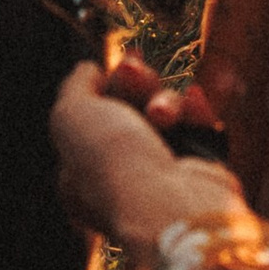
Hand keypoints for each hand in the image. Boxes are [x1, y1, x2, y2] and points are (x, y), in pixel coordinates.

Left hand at [52, 59, 246, 250]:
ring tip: (162, 113)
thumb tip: (89, 70)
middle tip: (133, 72)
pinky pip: (197, 128)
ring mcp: (161, 175)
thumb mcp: (70, 115)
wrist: (169, 205)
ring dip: (165, 101)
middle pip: (130, 108)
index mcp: (80, 172)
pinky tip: (194, 99)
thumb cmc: (113, 163)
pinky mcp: (198, 173)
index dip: (104, 86)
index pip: (92, 117)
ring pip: (166, 113)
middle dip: (135, 84)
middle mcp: (121, 176)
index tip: (120, 64)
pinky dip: (194, 111)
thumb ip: (75, 86)